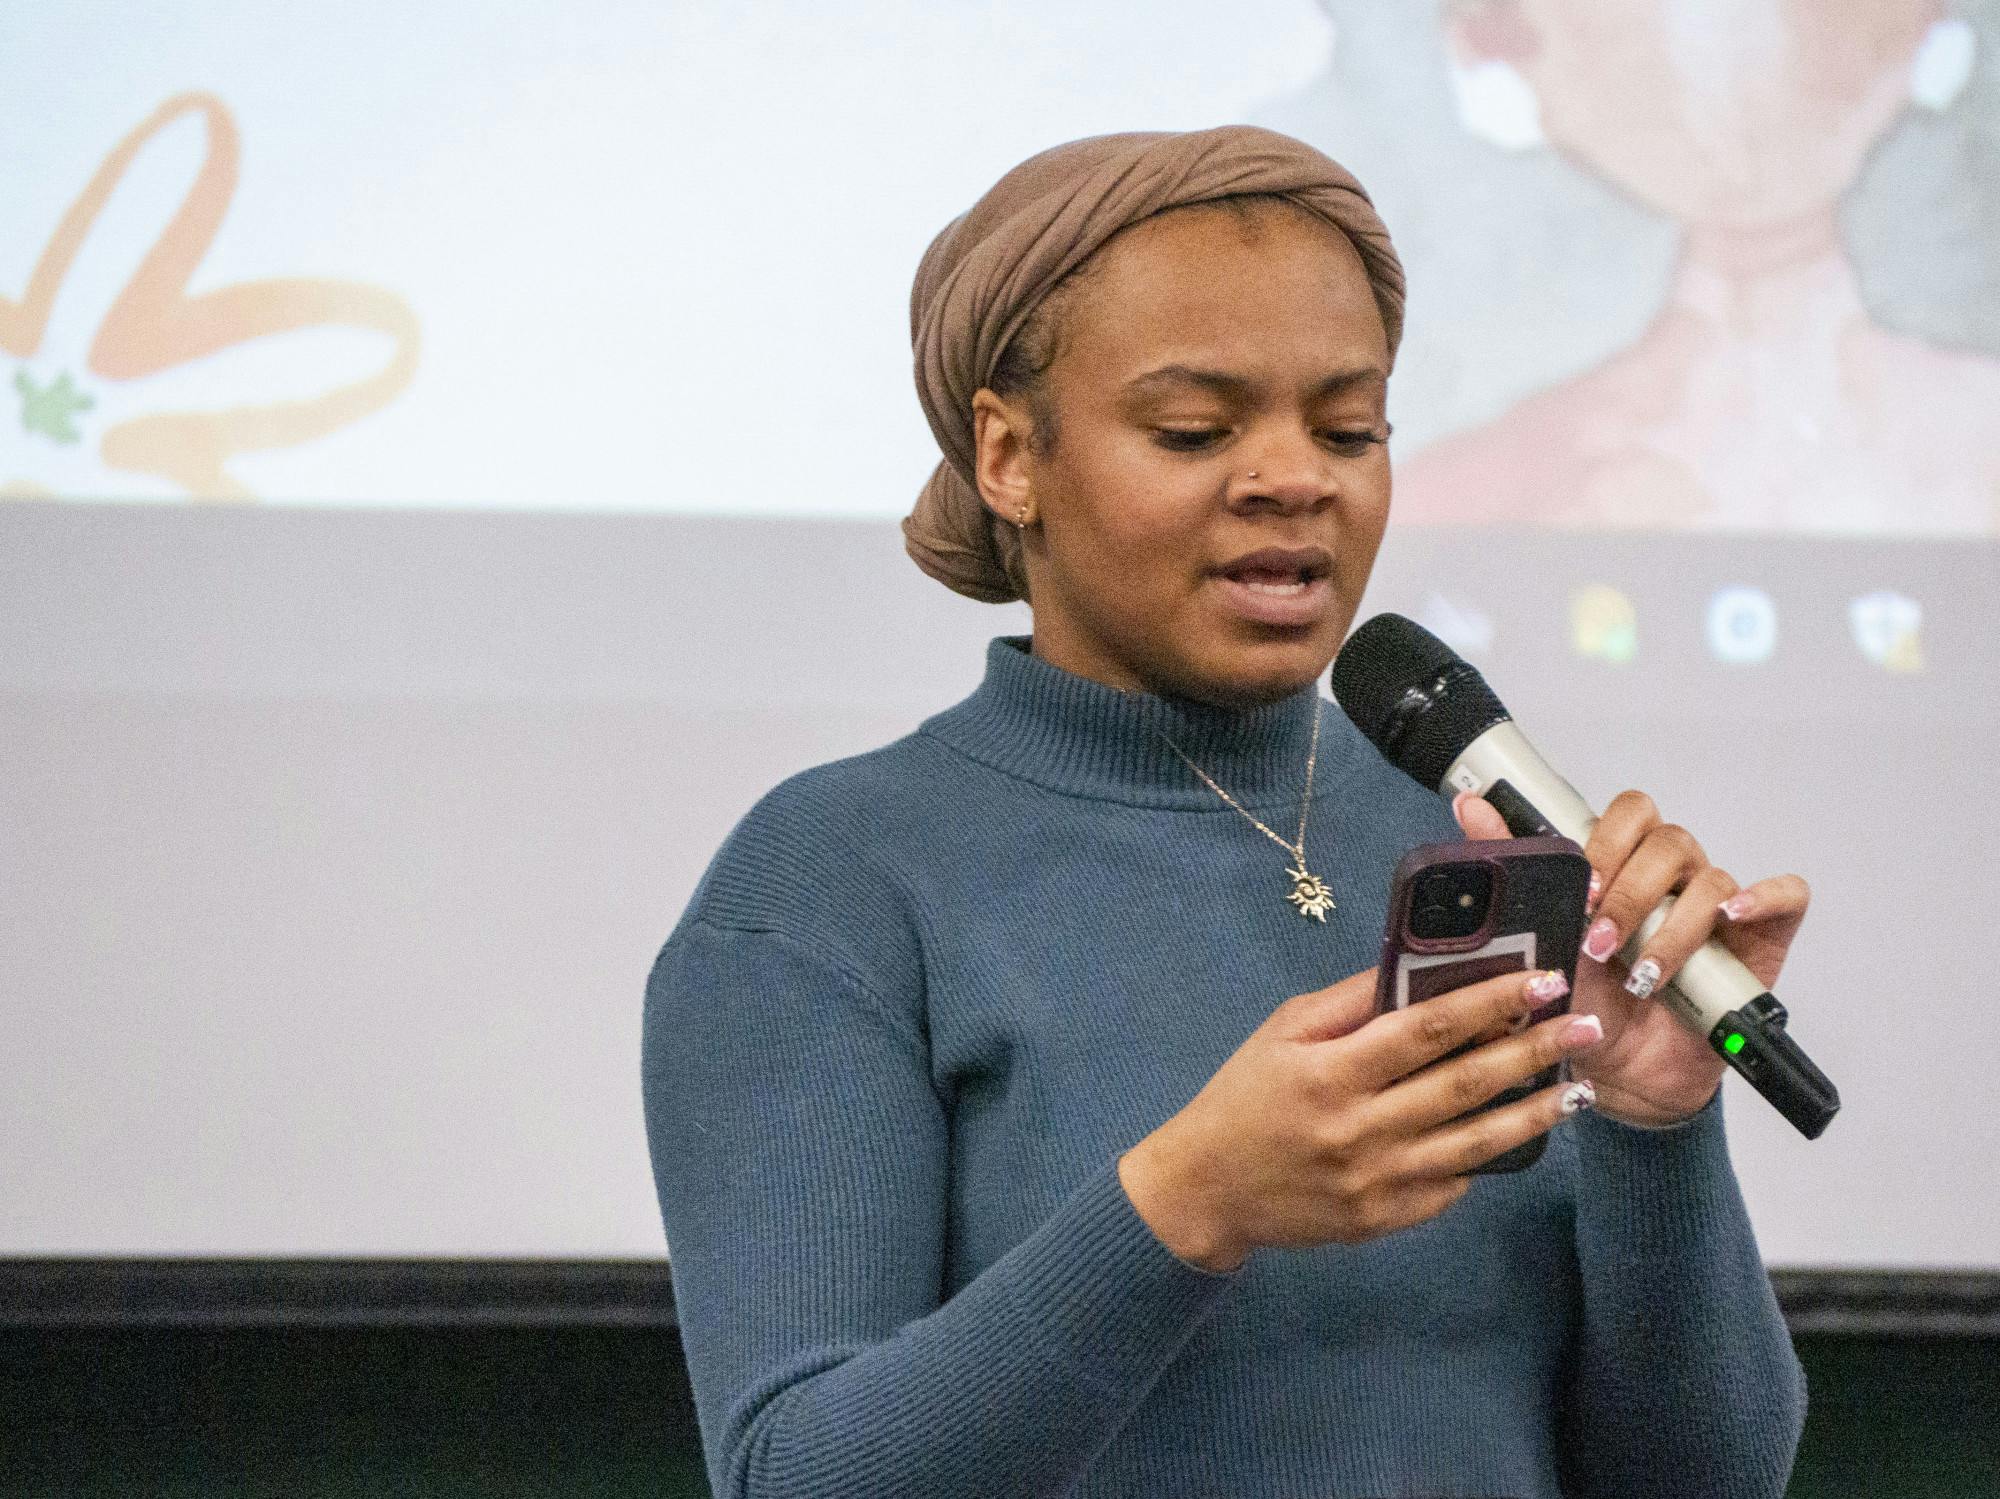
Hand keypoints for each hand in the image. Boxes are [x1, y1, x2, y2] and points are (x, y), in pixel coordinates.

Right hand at [1118, 965, 1605, 1271]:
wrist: (1209, 1189)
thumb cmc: (1245, 1095)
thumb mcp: (1283, 1031)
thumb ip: (1350, 1002)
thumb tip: (1419, 966)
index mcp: (1331, 1072)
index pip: (1428, 1029)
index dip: (1491, 1002)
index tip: (1543, 980)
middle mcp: (1360, 1129)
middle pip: (1465, 1084)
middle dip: (1533, 1051)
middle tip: (1587, 1026)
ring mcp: (1376, 1181)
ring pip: (1475, 1142)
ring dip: (1534, 1113)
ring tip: (1578, 1088)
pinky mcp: (1385, 1219)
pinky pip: (1451, 1183)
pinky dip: (1488, 1156)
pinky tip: (1517, 1132)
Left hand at [1453, 789, 1809, 1127]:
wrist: (1620, 1074)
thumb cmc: (1582, 1004)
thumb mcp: (1539, 941)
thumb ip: (1512, 869)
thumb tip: (1470, 806)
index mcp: (1622, 867)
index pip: (1628, 814)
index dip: (1607, 843)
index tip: (1580, 894)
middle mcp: (1672, 879)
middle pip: (1669, 841)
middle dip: (1631, 892)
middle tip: (1600, 941)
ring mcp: (1719, 906)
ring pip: (1712, 878)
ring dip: (1672, 927)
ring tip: (1640, 976)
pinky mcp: (1761, 939)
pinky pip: (1785, 896)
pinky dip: (1763, 897)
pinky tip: (1733, 917)